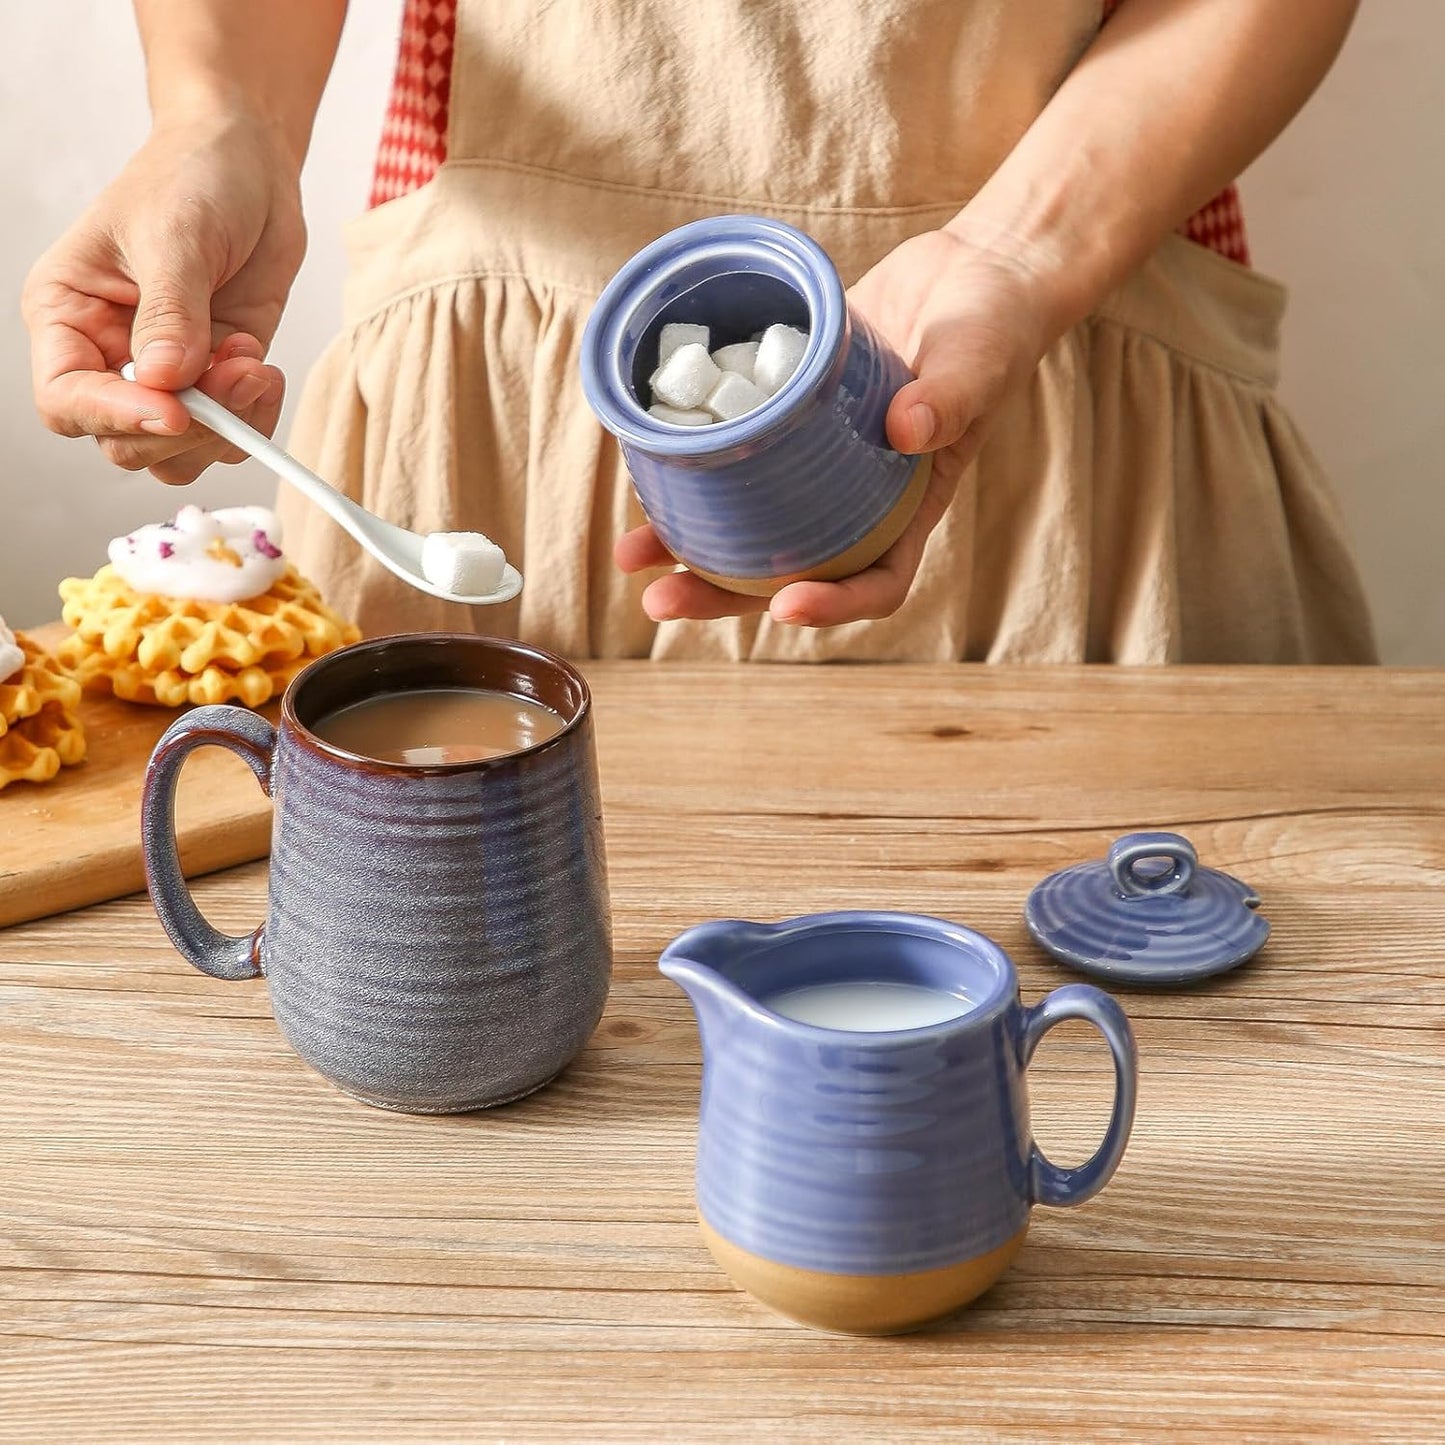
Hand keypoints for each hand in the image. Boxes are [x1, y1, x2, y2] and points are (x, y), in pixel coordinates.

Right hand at [22, 113, 303, 483]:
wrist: (248, 166)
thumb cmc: (191, 180)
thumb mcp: (174, 235)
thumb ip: (170, 312)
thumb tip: (164, 381)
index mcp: (67, 316)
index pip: (65, 399)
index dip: (115, 416)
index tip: (173, 410)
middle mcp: (109, 357)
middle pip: (125, 442)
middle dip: (184, 429)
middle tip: (230, 382)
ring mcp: (167, 377)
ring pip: (179, 453)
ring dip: (224, 428)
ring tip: (254, 366)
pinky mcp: (219, 380)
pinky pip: (230, 433)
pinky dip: (254, 417)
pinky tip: (264, 370)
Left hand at [615, 227, 1059, 626]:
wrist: (966, 274)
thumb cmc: (993, 327)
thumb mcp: (981, 359)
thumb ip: (952, 395)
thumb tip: (907, 430)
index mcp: (908, 507)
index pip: (876, 580)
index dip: (831, 607)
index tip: (785, 606)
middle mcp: (854, 499)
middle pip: (788, 570)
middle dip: (723, 594)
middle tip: (663, 599)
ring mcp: (812, 462)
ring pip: (748, 523)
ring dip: (687, 545)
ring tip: (630, 557)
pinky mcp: (783, 418)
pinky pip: (734, 457)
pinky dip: (688, 469)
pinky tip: (642, 466)